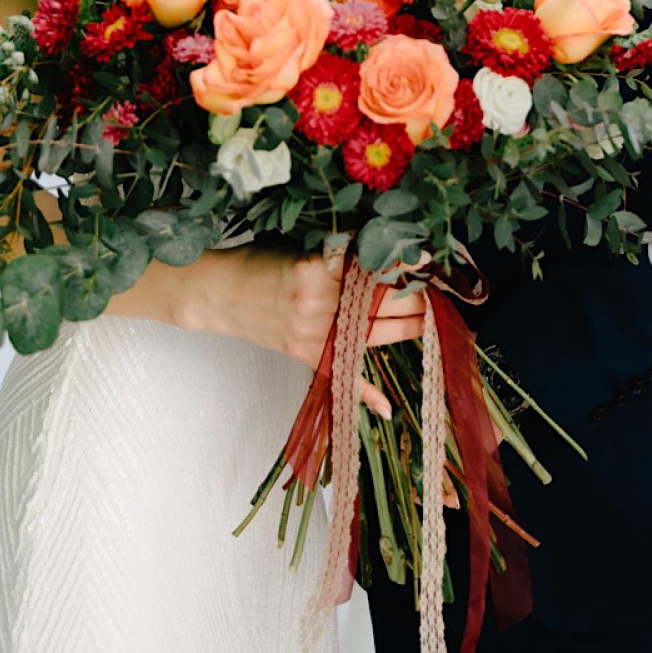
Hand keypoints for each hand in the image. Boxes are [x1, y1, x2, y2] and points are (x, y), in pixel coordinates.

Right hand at [184, 247, 427, 418]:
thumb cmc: (256, 261)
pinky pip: (342, 376)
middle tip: (434, 286)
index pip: (375, 268)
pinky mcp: (306, 355)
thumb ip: (340, 251)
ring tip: (428, 316)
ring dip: (408, 325)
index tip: (428, 259)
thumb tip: (383, 248)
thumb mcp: (299, 246)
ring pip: (375, 333)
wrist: (217, 292)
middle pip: (384, 302)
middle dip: (414, 295)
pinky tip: (387, 407)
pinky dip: (364, 394)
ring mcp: (314, 334)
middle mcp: (320, 303)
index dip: (405, 264)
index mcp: (318, 268)